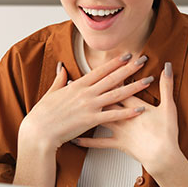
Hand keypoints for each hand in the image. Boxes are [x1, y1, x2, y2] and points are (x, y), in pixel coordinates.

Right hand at [19, 54, 152, 150]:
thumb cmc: (43, 115)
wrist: (39, 131)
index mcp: (77, 85)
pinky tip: (139, 109)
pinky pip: (113, 115)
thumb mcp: (51, 92)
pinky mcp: (91, 120)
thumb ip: (60, 79)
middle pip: (112, 78)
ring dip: (134, 87)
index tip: (127, 55)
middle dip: (130, 69)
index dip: (115, 62)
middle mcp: (85, 93)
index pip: (100, 70)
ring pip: (116, 94)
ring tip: (147, 81)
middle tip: (143, 61)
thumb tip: (62, 67)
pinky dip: (127, 112)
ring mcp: (89, 106)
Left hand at [71, 62, 180, 175]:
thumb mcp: (169, 106)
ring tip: (72, 104)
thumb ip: (167, 85)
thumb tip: (167, 67)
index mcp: (134, 105)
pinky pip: (99, 143)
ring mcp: (119, 129)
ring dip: (85, 110)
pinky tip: (76, 139)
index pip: (121, 86)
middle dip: (94, 89)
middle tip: (79, 80)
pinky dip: (87, 141)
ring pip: (99, 117)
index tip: (103, 67)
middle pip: (106, 98)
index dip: (113, 75)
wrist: (163, 156)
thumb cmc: (166, 133)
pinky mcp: (118, 143)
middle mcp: (123, 115)